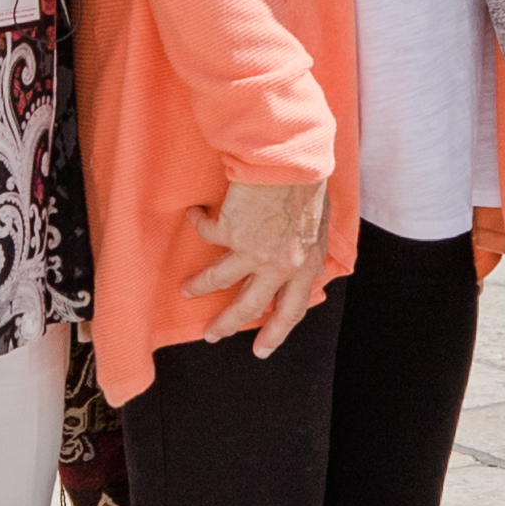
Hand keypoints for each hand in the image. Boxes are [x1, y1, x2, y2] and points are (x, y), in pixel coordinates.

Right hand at [183, 171, 334, 352]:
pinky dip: (199, 223)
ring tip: (185, 290)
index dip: (276, 333)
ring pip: (218, 279)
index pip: (291, 310)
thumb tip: (305, 270)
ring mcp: (253, 250)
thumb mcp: (319, 226)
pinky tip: (195, 214)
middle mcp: (279, 265)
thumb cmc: (309, 182)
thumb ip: (307, 252)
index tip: (261, 349)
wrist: (291, 156)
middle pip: (249, 305)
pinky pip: (207, 234)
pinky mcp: (229, 230)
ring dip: (198, 286)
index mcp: (305, 266)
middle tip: (211, 335)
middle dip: (227, 323)